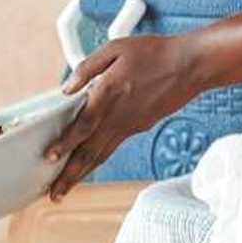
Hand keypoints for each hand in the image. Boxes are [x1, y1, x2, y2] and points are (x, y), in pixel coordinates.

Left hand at [45, 34, 205, 199]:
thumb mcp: (115, 48)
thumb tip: (68, 87)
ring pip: (102, 155)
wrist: (190, 65)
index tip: (51, 156)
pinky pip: (113, 147)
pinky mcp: (139, 126)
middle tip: (55, 193)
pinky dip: (98, 160)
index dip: (66, 142)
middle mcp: (119, 115)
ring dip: (82, 174)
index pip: (84, 124)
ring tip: (67, 187)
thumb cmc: (156, 53)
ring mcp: (130, 124)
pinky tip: (89, 163)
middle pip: (90, 151)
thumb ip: (88, 67)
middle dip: (70, 175)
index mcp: (110, 92)